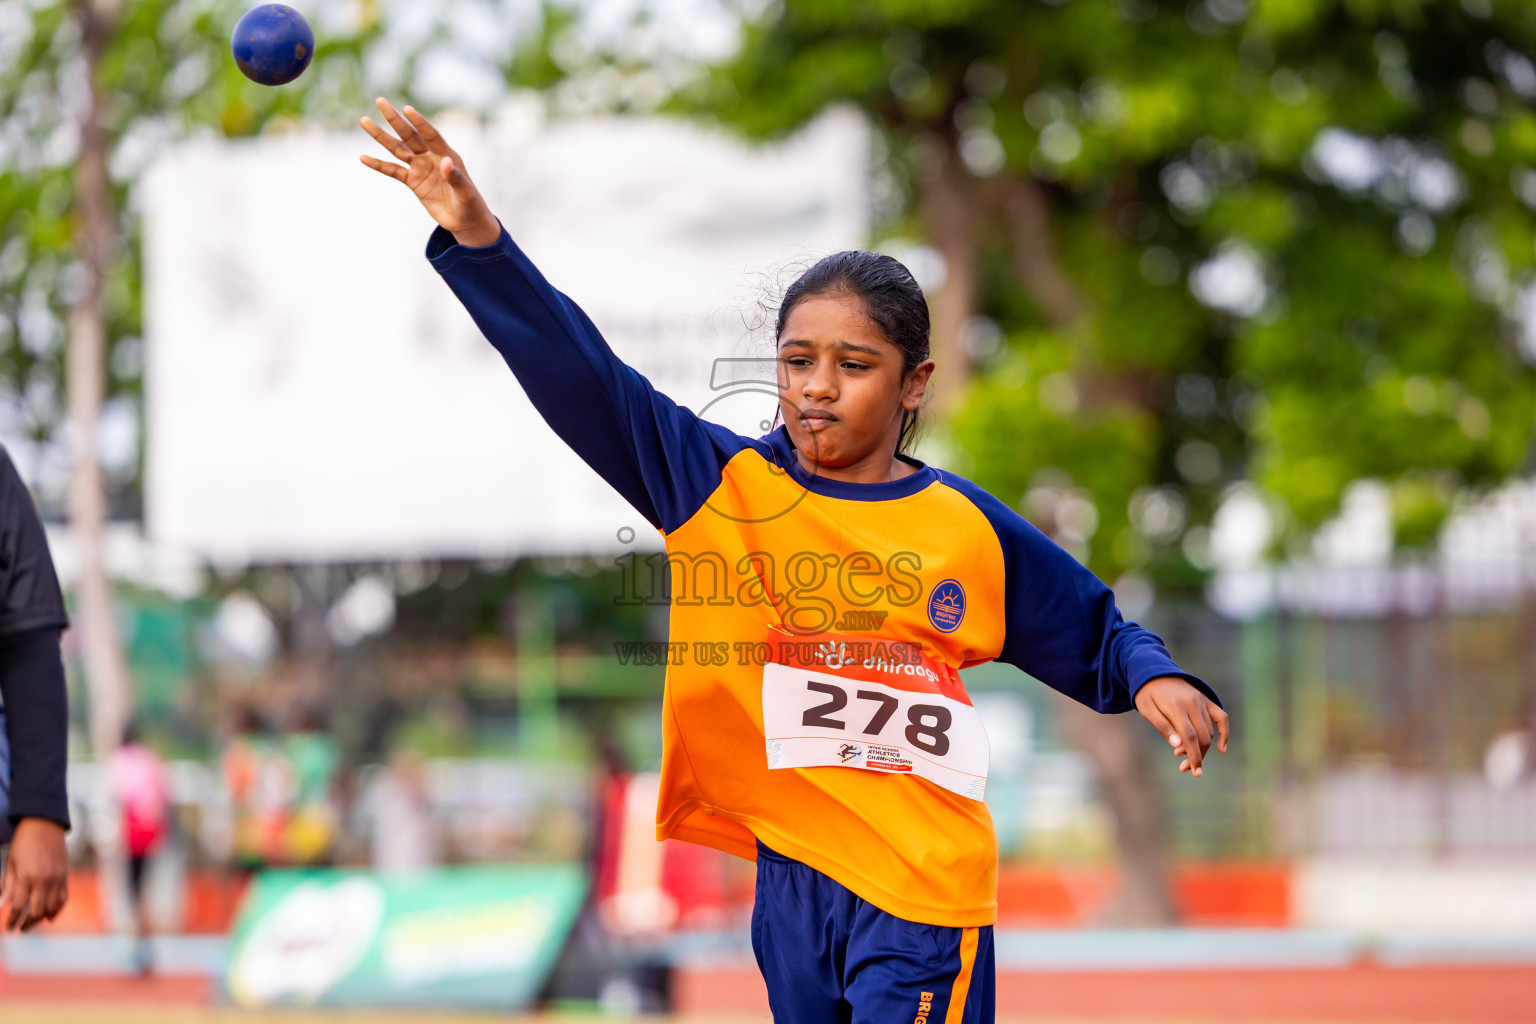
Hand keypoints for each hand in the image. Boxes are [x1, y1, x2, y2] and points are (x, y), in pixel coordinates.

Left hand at [2, 818, 68, 931]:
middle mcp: (43, 880)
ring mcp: (56, 878)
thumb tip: (3, 906)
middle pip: (36, 911)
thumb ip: (8, 886)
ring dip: (41, 919)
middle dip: (26, 924)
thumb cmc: (23, 843)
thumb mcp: (11, 863)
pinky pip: (63, 899)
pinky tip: (49, 917)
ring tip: (31, 924)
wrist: (45, 824)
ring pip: (51, 908)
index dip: (12, 920)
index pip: (18, 907)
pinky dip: (57, 910)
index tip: (8, 928)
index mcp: (26, 876)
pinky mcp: (65, 876)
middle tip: (19, 929)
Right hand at [359, 97, 501, 247]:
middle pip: (410, 135)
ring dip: (381, 136)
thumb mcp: (466, 193)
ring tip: (364, 121)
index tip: (407, 109)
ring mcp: (420, 168)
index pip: (431, 135)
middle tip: (380, 101)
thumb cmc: (470, 205)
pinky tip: (363, 158)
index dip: (420, 123)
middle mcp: (431, 157)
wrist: (464, 221)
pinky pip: (392, 171)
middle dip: (395, 119)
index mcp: (446, 155)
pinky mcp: (413, 182)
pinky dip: (378, 165)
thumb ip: (456, 177)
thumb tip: (444, 161)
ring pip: (397, 149)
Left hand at [1134, 676, 1229, 777]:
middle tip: (1182, 766)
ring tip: (1181, 752)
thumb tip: (1178, 746)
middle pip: (1202, 736)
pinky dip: (1224, 732)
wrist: (1153, 671)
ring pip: (1209, 731)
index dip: (1194, 756)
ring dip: (1201, 747)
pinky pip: (1221, 717)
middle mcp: (1192, 703)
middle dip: (1196, 755)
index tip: (1195, 772)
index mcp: (1176, 706)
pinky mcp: (1205, 699)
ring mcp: (1201, 700)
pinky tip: (1222, 748)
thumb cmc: (1146, 693)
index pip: (1190, 737)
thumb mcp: (1147, 709)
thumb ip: (1162, 727)